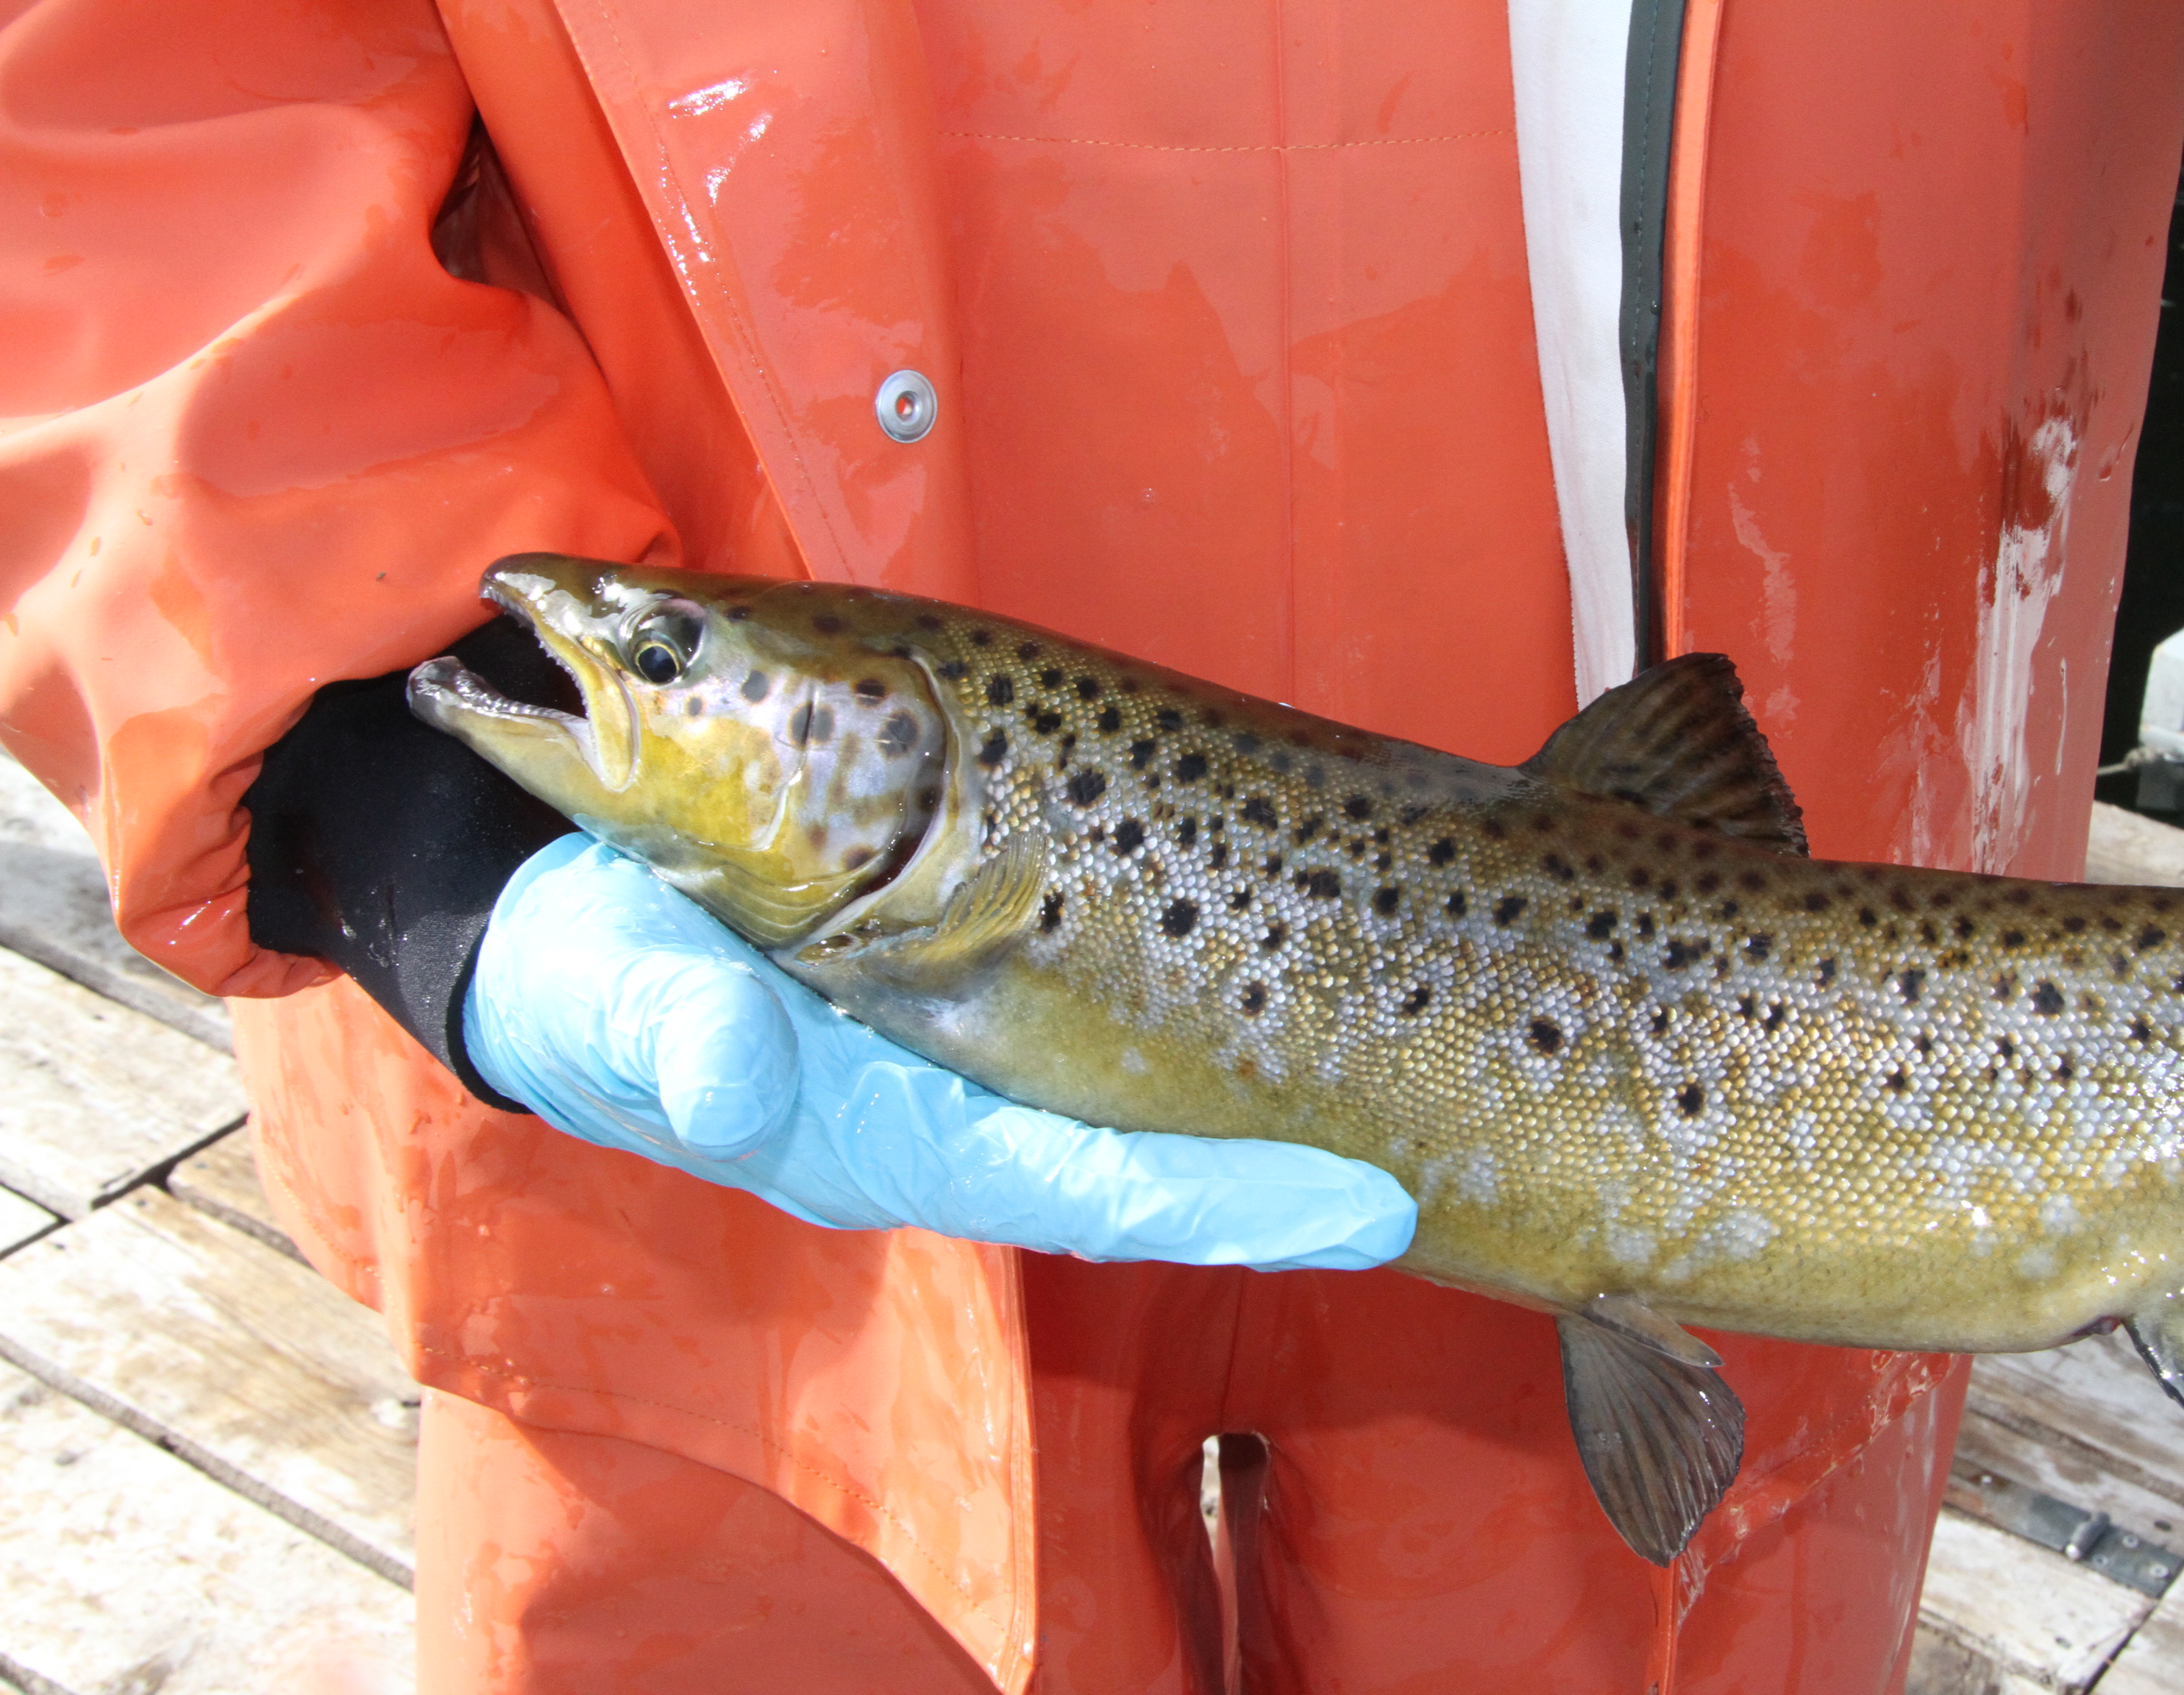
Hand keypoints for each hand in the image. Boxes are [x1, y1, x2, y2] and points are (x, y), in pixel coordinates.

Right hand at [462, 835, 1417, 1268]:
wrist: (564, 927)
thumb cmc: (589, 971)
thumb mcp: (612, 994)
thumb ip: (675, 1035)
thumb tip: (730, 1077)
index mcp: (887, 1131)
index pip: (1093, 1186)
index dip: (1233, 1201)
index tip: (1366, 1212)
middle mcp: (949, 1110)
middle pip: (1150, 1162)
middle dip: (1281, 1175)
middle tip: (1425, 1170)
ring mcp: (961, 1059)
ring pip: (1134, 1106)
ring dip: (1250, 1108)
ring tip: (1381, 1102)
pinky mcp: (957, 993)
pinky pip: (1094, 1040)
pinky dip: (1189, 1041)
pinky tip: (1265, 1011)